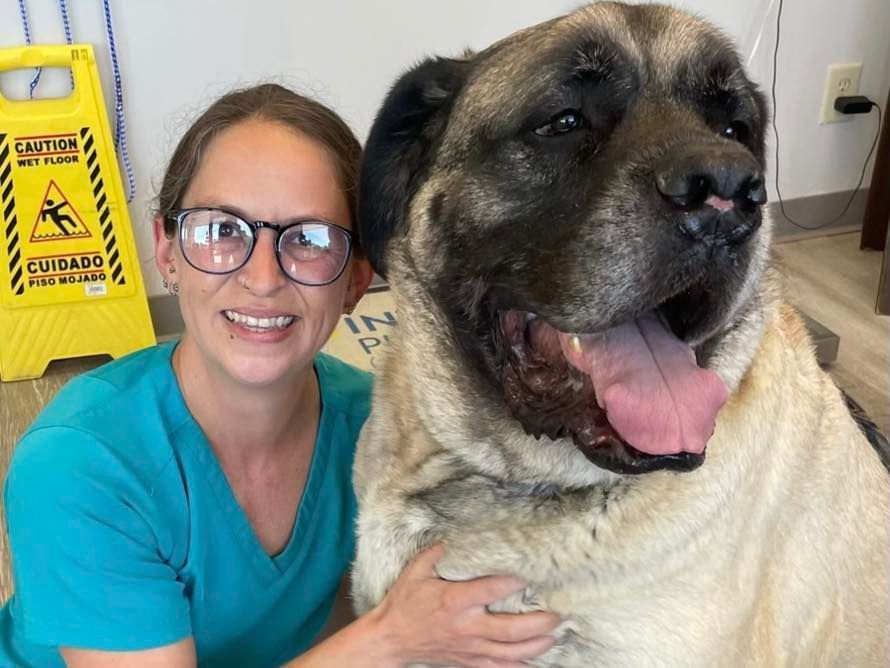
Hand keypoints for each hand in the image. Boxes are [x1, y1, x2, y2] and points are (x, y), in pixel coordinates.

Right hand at [367, 543, 559, 666]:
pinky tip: (536, 658)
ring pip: (511, 653)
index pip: (492, 590)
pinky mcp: (469, 661)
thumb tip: (450, 537)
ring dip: (537, 645)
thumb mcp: (415, 572)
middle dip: (539, 623)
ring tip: (555, 635)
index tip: (531, 573)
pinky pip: (499, 667)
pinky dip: (520, 665)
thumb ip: (434, 553)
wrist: (391, 640)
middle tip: (558, 613)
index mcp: (455, 601)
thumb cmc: (403, 604)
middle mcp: (467, 627)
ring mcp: (470, 647)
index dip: (514, 581)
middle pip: (512, 630)